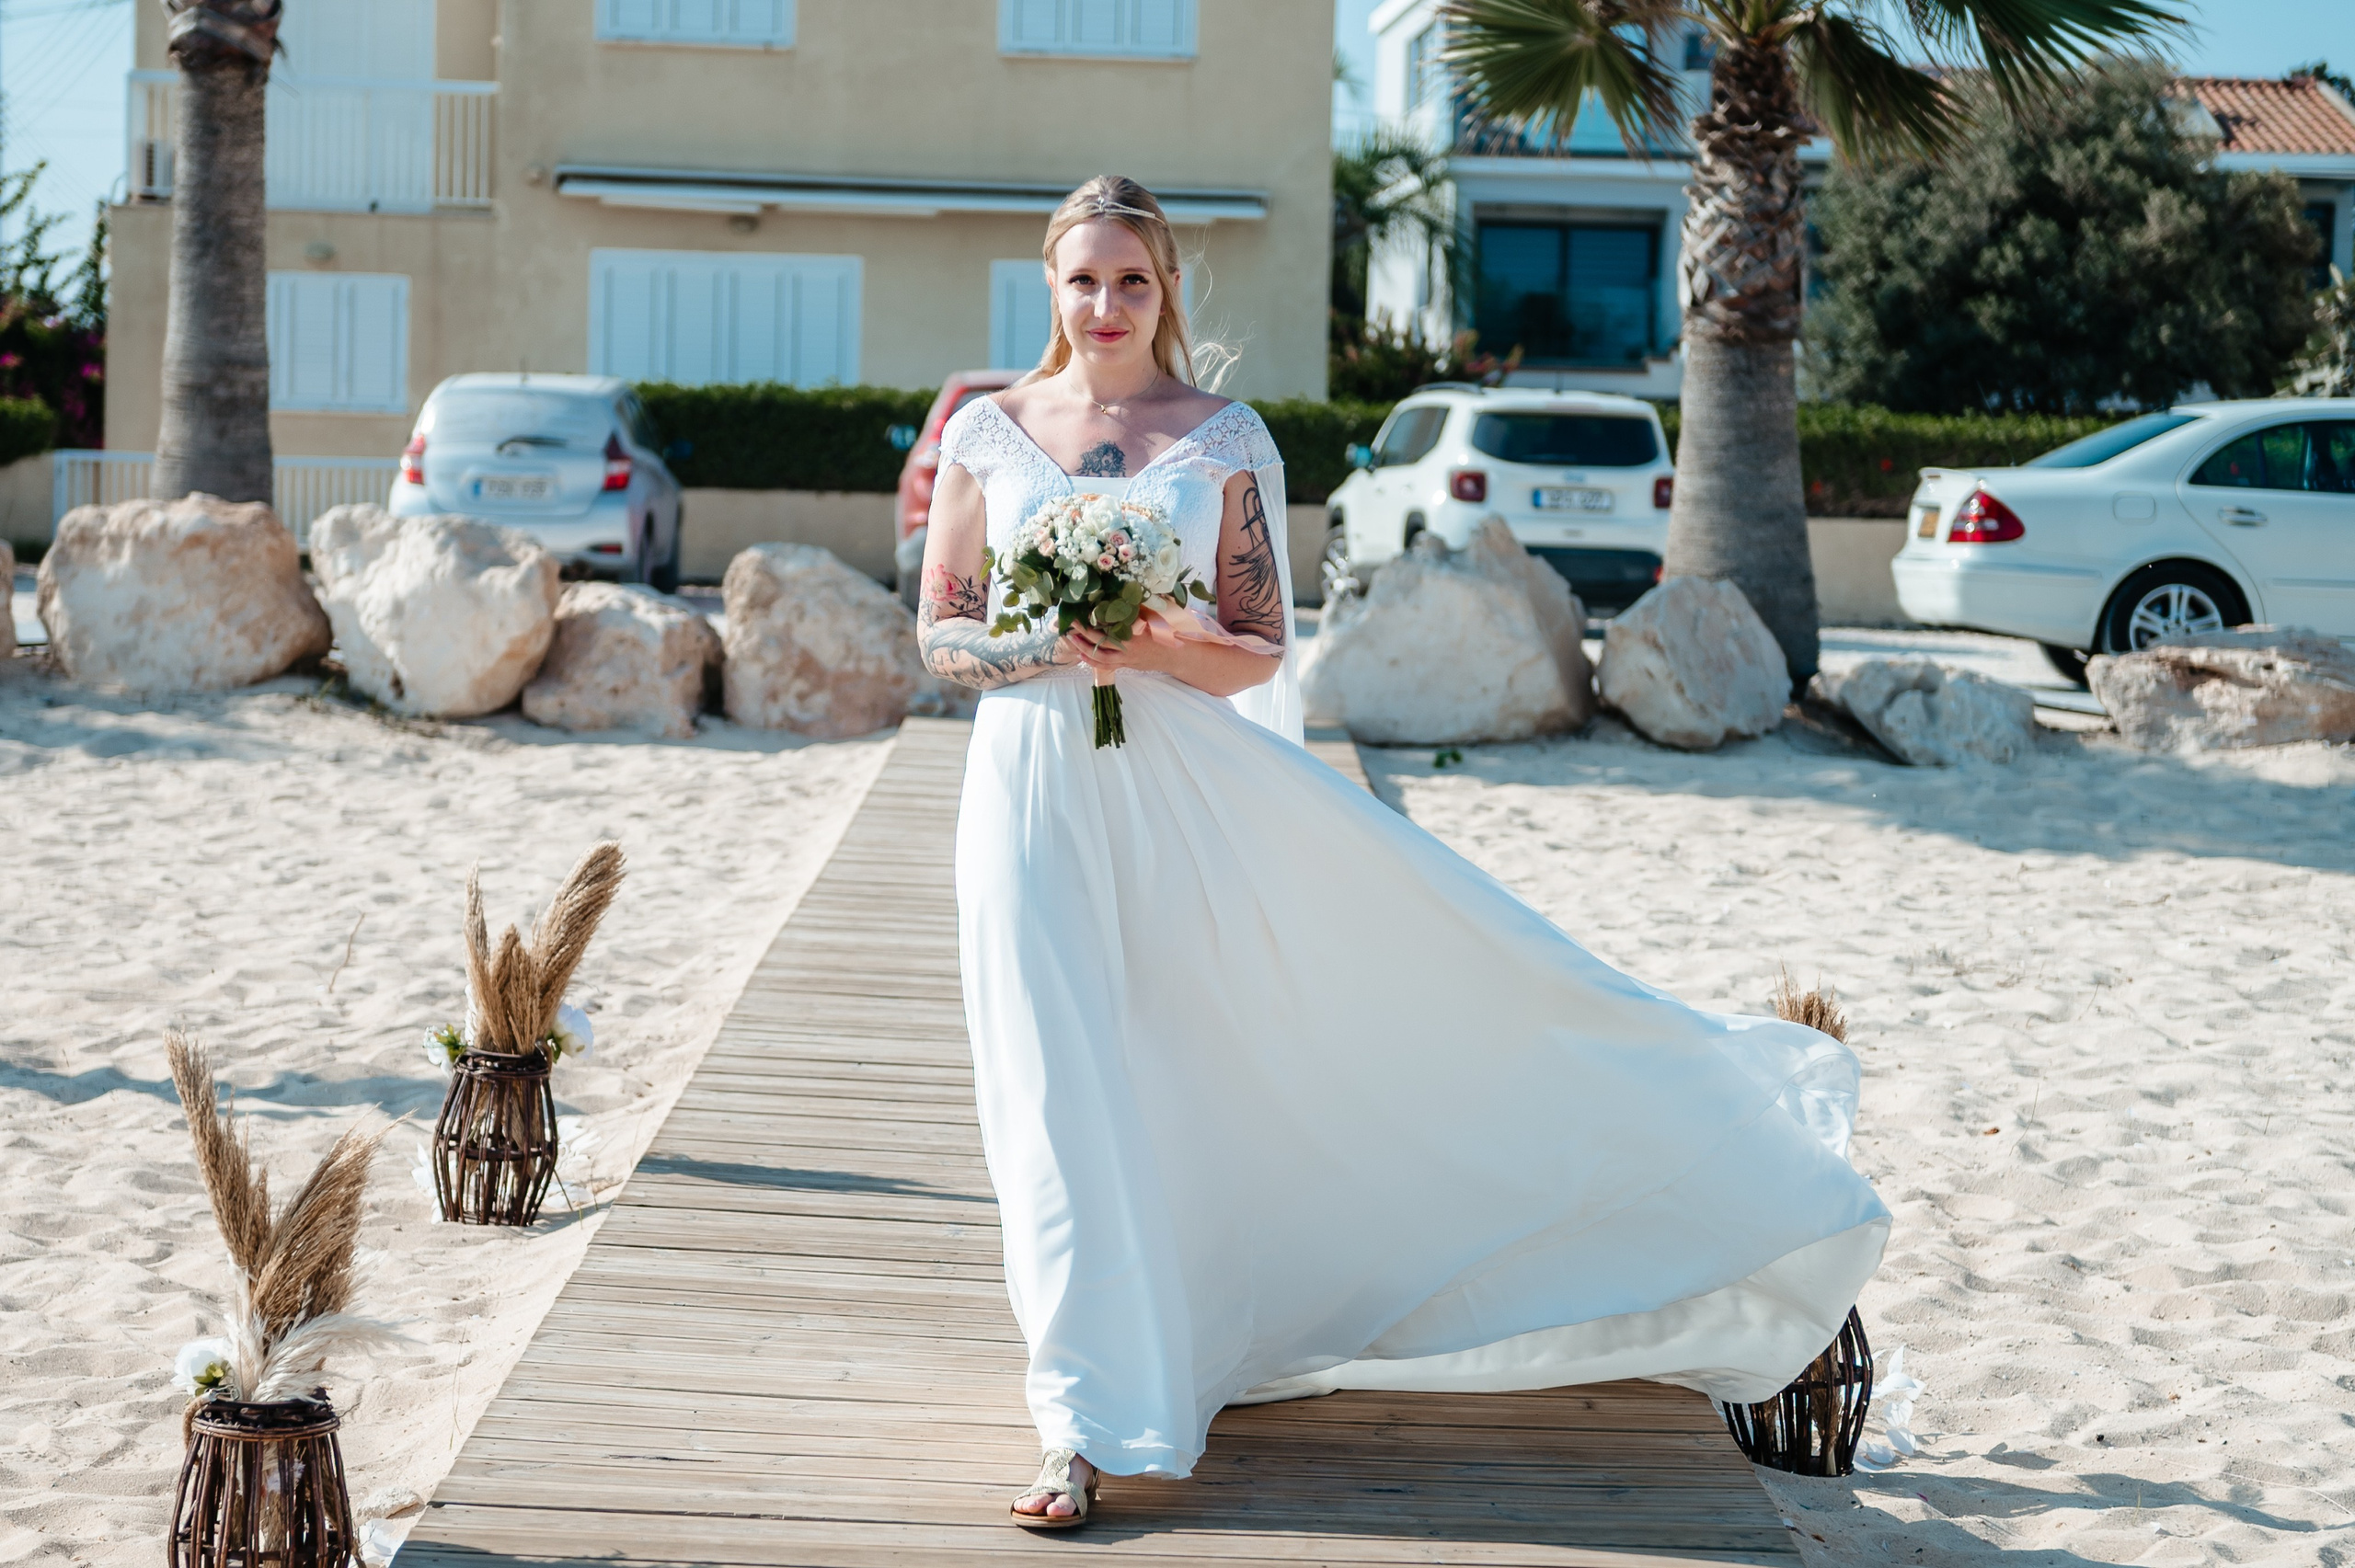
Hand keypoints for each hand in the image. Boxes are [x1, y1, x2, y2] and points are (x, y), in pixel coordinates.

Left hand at [1063, 615, 1179, 675]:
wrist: (1175, 655)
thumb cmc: (1166, 633)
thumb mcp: (1154, 616)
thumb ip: (1137, 606)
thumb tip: (1123, 590)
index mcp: (1133, 635)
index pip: (1109, 627)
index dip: (1094, 620)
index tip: (1082, 611)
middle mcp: (1127, 649)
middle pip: (1100, 642)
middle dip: (1083, 633)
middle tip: (1070, 623)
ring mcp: (1126, 659)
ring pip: (1100, 657)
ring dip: (1084, 648)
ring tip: (1071, 639)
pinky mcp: (1126, 665)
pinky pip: (1106, 665)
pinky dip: (1092, 661)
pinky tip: (1082, 655)